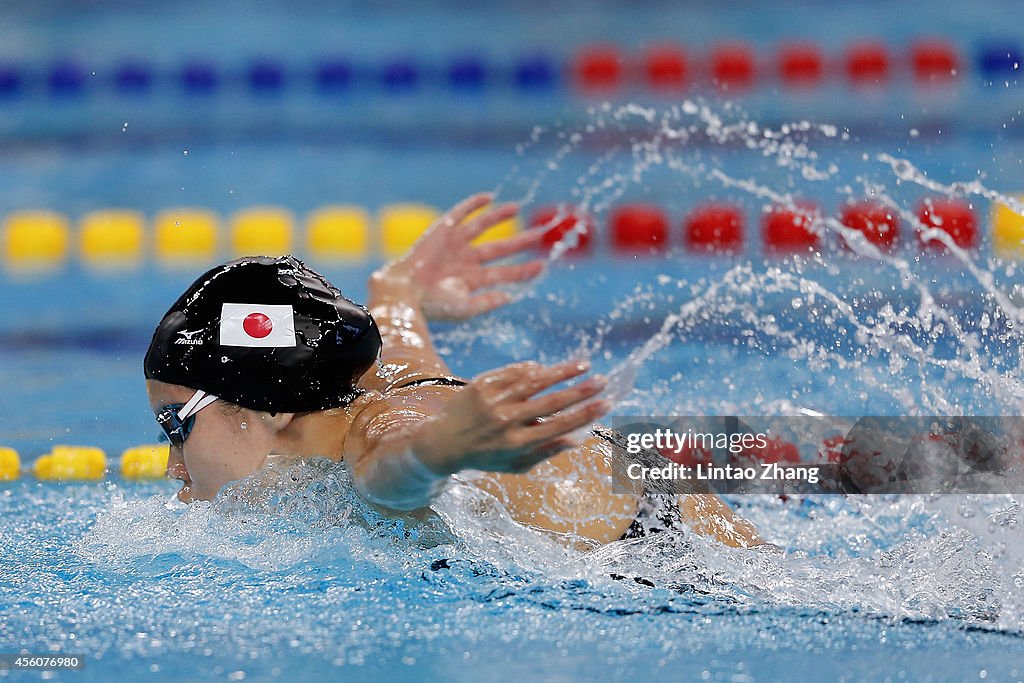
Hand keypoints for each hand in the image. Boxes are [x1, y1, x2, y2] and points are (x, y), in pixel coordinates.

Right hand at [372, 193, 546, 320]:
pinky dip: (474, 204)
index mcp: (472, 280)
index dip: (524, 270)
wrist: (405, 290)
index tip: (543, 266)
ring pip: (482, 227)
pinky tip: (489, 197)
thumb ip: (488, 302)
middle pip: (500, 248)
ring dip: (499, 217)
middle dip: (520, 241)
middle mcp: (466, 260)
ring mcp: (455, 244)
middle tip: (540, 233)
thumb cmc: (432, 305)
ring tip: (517, 208)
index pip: (505, 274)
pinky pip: (461, 212)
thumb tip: (511, 296)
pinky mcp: (442, 229)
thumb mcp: (465, 308)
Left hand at [413, 359, 608, 474]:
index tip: (606, 403)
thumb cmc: (487, 456)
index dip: (585, 414)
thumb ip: (546, 452)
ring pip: (533, 381)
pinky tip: (546, 367)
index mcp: (517, 444)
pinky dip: (531, 368)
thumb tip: (578, 438)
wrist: (441, 442)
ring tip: (583, 364)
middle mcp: (505, 422)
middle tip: (604, 380)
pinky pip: (512, 372)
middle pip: (550, 403)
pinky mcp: (481, 385)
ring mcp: (492, 402)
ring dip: (561, 371)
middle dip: (581, 390)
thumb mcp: (516, 464)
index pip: (558, 427)